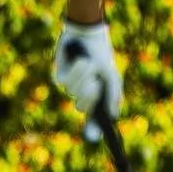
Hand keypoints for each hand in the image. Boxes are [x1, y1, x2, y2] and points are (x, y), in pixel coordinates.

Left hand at [53, 19, 122, 138]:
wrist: (88, 34)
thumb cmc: (101, 54)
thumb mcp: (111, 75)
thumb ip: (113, 95)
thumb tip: (112, 116)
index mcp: (96, 98)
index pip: (94, 119)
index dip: (92, 129)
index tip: (93, 137)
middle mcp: (82, 95)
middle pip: (83, 106)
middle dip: (90, 95)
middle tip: (95, 83)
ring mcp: (70, 87)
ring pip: (74, 91)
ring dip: (84, 76)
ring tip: (89, 62)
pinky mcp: (59, 77)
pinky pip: (66, 81)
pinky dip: (76, 70)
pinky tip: (80, 59)